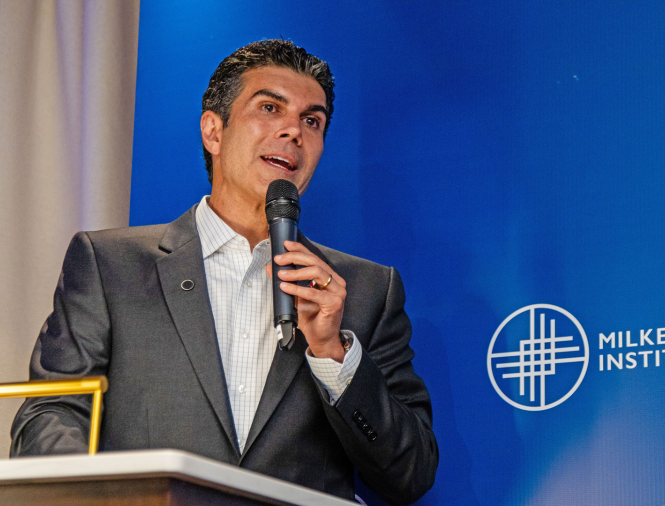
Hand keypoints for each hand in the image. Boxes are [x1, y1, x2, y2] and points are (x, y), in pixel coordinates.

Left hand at [266, 241, 346, 362]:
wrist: (322, 339)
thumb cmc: (311, 318)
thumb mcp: (296, 296)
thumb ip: (287, 281)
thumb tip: (271, 268)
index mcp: (330, 278)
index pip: (315, 258)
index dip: (300, 249)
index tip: (285, 245)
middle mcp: (337, 282)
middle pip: (315, 262)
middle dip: (295, 258)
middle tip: (279, 259)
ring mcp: (338, 292)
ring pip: (317, 273)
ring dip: (296, 272)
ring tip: (280, 274)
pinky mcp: (334, 303)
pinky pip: (314, 292)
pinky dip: (298, 288)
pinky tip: (285, 287)